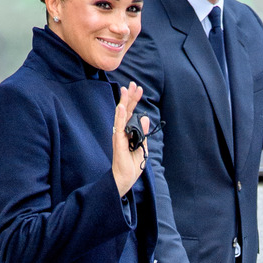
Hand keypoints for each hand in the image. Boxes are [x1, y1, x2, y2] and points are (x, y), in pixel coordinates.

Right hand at [112, 81, 148, 196]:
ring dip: (124, 101)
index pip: (131, 113)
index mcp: (128, 132)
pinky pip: (118, 126)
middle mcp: (122, 131)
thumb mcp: (142, 146)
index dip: (135, 101)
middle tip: (133, 84)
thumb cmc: (132, 165)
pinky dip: (119, 116)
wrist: (125, 179)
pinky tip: (120, 106)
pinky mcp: (117, 141)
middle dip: (130, 97)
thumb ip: (143, 132)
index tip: (139, 89)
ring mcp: (119, 135)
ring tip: (126, 89)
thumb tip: (145, 118)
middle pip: (126, 110)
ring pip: (121, 115)